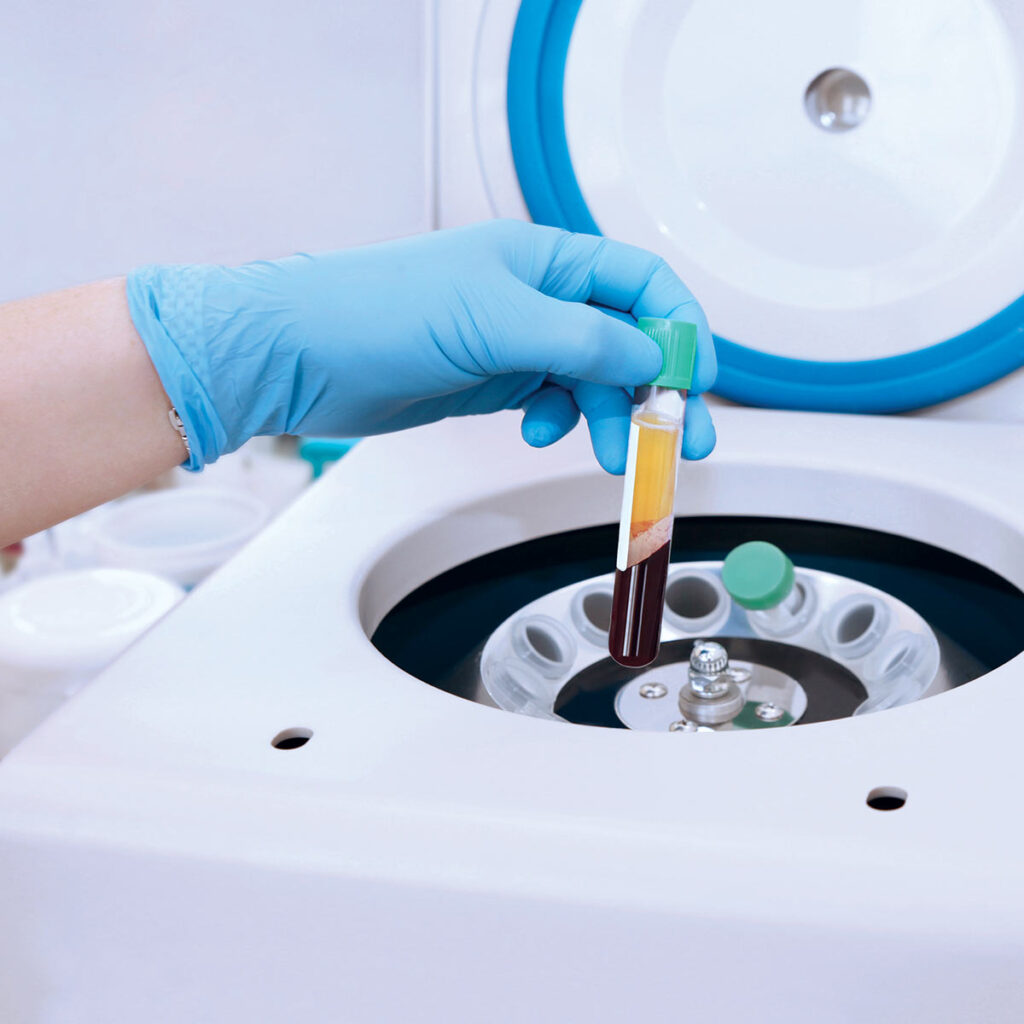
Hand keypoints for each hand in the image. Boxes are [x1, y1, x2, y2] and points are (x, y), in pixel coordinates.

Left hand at [127, 220, 716, 471]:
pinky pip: (552, 400)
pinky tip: (540, 432)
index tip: (696, 381)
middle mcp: (536, 296)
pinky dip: (560, 420)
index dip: (678, 329)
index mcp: (544, 260)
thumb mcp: (495, 320)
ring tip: (617, 455)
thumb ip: (582, 338)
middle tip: (681, 441)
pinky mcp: (493, 379)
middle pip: (625, 338)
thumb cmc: (378, 311)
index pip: (640, 283)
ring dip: (611, 416)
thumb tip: (651, 355)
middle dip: (657, 389)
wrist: (300, 356)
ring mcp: (514, 340)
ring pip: (591, 377)